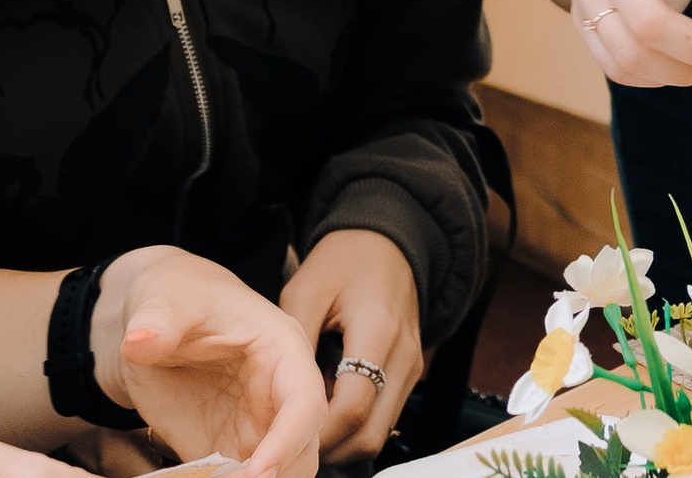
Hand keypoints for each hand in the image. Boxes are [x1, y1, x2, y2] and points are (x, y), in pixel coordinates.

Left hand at [91, 248, 323, 477]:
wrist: (160, 318)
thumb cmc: (177, 298)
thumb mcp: (166, 300)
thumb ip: (158, 321)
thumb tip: (139, 340)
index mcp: (283, 351)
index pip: (304, 402)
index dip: (287, 439)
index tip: (257, 472)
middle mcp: (280, 395)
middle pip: (301, 450)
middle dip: (275, 475)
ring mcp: (259, 426)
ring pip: (281, 472)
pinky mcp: (231, 449)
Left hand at [279, 230, 422, 460]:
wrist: (386, 242)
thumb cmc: (343, 260)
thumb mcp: (306, 290)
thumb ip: (295, 342)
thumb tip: (279, 397)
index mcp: (378, 331)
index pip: (352, 406)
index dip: (318, 430)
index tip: (284, 434)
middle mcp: (403, 357)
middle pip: (371, 432)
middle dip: (331, 449)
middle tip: (292, 444)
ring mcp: (412, 367)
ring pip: (380, 431)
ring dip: (343, 440)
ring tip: (305, 431)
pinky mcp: (410, 372)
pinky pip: (385, 415)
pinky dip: (356, 425)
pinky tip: (327, 411)